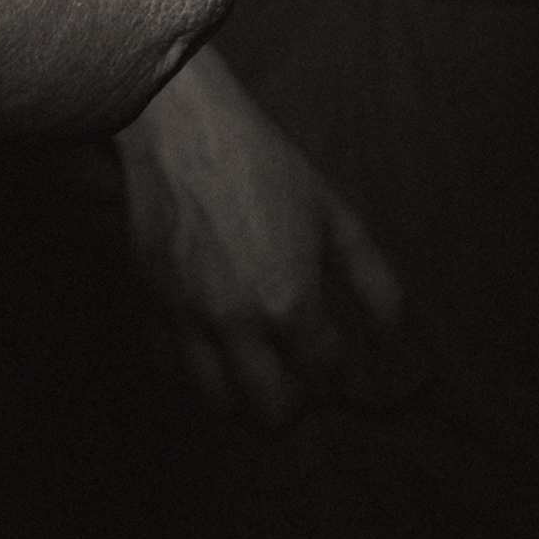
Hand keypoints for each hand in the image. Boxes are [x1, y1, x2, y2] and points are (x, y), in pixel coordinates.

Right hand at [115, 43, 409, 425]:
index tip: (333, 355)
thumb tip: (394, 332)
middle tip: (295, 384)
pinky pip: (164, 365)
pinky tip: (206, 355)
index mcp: (289, 300)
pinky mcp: (144, 300)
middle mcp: (234, 321)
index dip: (336, 371)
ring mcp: (183, 315)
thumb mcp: (334, 214)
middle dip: (291, 405)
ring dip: (239, 399)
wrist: (177, 130)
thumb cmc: (262, 164)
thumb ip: (372, 279)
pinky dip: (188, 373)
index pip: (323, 373)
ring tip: (250, 379)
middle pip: (268, 408)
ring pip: (212, 400)